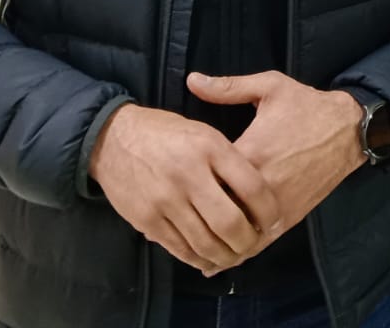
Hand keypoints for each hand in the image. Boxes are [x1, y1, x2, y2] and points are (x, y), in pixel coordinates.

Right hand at [88, 104, 280, 276]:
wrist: (113, 139)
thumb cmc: (167, 133)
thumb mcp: (205, 131)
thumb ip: (230, 159)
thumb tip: (258, 192)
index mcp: (209, 147)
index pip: (251, 186)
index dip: (269, 210)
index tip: (276, 220)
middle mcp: (188, 174)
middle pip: (230, 222)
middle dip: (249, 240)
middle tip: (257, 243)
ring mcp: (165, 200)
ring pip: (205, 242)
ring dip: (226, 255)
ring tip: (237, 255)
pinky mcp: (146, 219)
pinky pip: (180, 248)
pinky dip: (199, 258)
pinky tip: (210, 258)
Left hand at [187, 71, 364, 242]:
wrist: (349, 128)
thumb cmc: (307, 106)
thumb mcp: (270, 87)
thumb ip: (228, 87)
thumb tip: (191, 80)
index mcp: (251, 152)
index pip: (208, 178)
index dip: (186, 184)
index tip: (169, 181)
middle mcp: (262, 185)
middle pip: (218, 210)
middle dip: (196, 214)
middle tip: (170, 214)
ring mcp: (278, 205)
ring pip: (238, 234)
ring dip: (215, 240)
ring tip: (188, 243)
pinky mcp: (290, 216)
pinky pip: (260, 241)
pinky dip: (239, 250)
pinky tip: (220, 258)